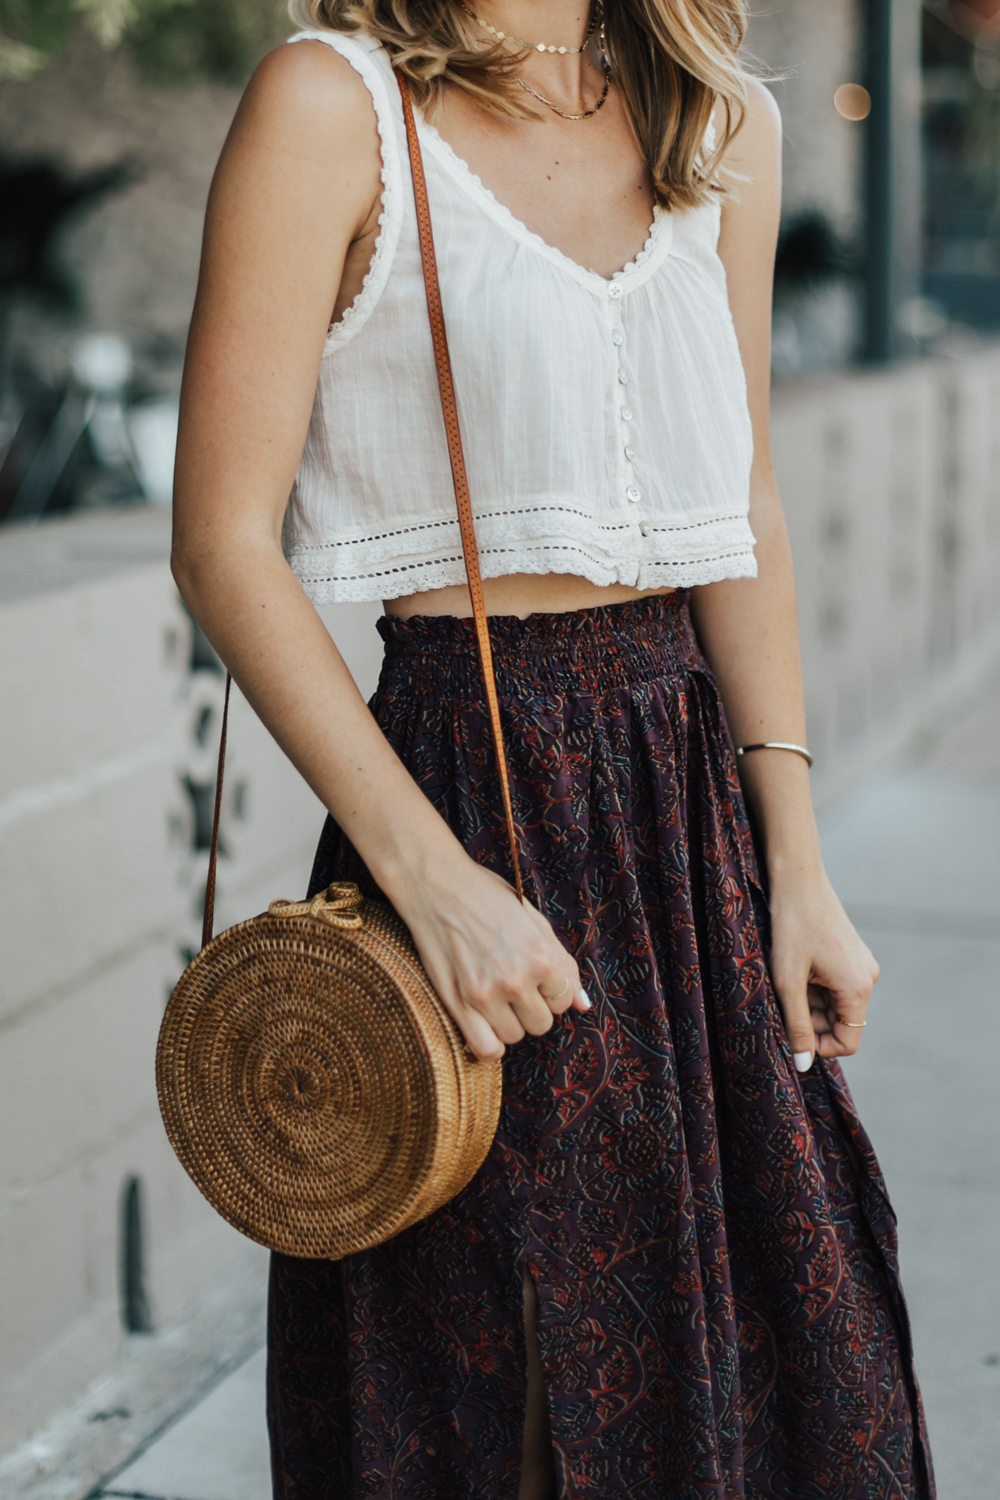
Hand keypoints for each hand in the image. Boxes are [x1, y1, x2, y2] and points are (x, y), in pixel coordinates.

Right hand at [390, 851, 589, 1061]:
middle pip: (541, 1024)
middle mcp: (516, 978)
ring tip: (495, 996)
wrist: (436, 885)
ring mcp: (485, 994)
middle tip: (513, 985)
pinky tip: (486, 1023)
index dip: (549, 990)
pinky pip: (486, 1049)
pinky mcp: (458, 1003)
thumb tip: (583, 1004)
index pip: (562, 1001)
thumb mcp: (534, 920)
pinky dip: (491, 1044)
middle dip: (532, 1008)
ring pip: (514, 1036)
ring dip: (509, 1022)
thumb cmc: (486, 897)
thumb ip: (563, 964)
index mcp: (541, 955)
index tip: (532, 976)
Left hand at [767, 864, 878, 1072]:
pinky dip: (814, 986)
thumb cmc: (791, 927)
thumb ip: (797, 1025)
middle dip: (810, 1021)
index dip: (817, 1046)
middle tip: (780, 1001)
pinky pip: (835, 985)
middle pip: (841, 1023)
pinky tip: (795, 967)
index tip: (790, 1032)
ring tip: (786, 979)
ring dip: (809, 1002)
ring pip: (835, 1004)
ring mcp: (862, 965)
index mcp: (858, 989)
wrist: (798, 880)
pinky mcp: (852, 954)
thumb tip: (803, 1065)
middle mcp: (868, 979)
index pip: (847, 1042)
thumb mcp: (788, 982)